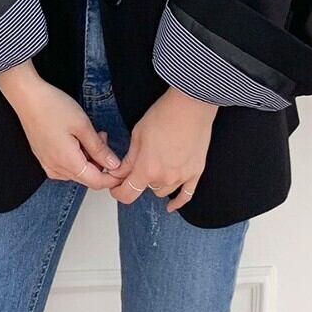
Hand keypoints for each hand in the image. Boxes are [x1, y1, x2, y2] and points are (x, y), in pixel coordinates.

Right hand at [0, 60, 120, 186]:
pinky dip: (76, 158)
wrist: (27, 97)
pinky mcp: (43, 157)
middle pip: (87, 178)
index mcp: (68, 162)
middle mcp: (56, 168)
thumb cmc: (53, 107)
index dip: (113, 178)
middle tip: (103, 137)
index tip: (123, 168)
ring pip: (76, 172)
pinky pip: (64, 167)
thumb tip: (113, 164)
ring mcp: (47, 164)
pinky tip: (76, 141)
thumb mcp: (83, 126)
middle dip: (102, 163)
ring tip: (90, 134)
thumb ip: (99, 148)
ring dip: (89, 159)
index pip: (97, 182)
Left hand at [105, 86, 217, 211]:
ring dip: (155, 184)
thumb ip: (128, 159)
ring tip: (155, 167)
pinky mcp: (196, 172)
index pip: (127, 194)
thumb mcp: (137, 135)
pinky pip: (186, 195)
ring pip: (162, 191)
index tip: (116, 187)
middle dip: (138, 180)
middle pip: (145, 190)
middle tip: (137, 166)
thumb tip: (118, 172)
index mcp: (146, 169)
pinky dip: (177, 202)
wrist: (192, 105)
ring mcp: (182, 177)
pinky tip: (170, 206)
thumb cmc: (164, 115)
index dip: (117, 192)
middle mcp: (164, 178)